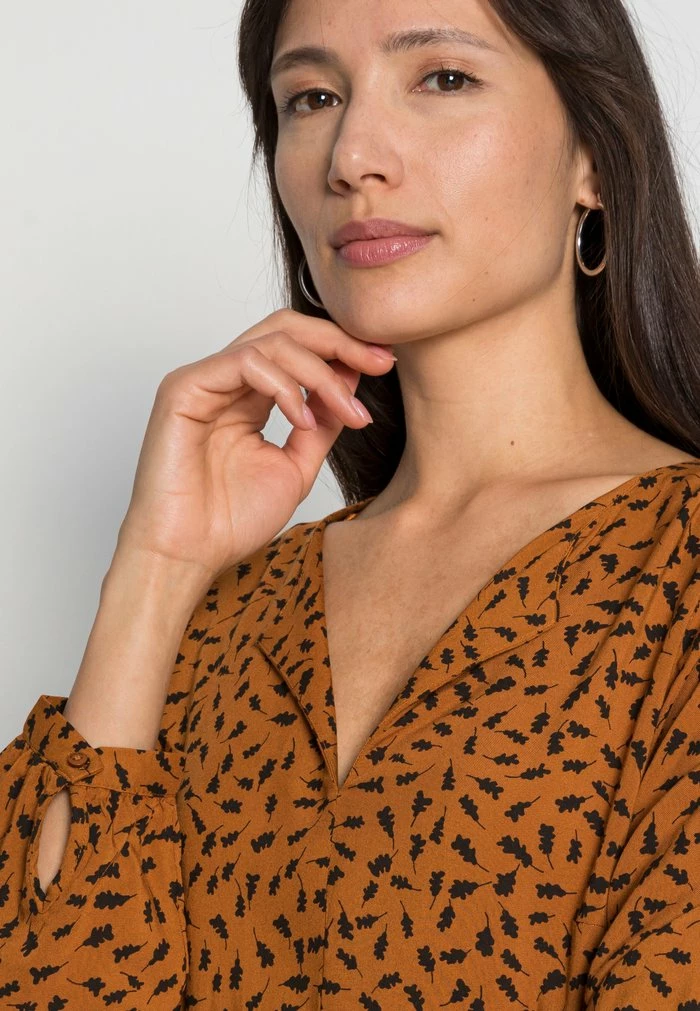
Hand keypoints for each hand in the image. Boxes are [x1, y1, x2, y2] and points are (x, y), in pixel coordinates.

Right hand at [113, 309, 394, 580]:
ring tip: (347, 412)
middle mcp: (226, 381)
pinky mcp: (184, 388)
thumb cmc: (231, 521)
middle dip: (340, 342)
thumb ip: (322, 423)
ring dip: (321, 372)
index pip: (299, 347)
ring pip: (272, 341)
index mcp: (249, 395)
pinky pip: (245, 361)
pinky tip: (303, 419)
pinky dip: (285, 386)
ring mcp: (204, 380)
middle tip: (380, 362)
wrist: (189, 556)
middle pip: (287, 328)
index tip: (386, 364)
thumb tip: (353, 380)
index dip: (344, 349)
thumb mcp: (297, 465)